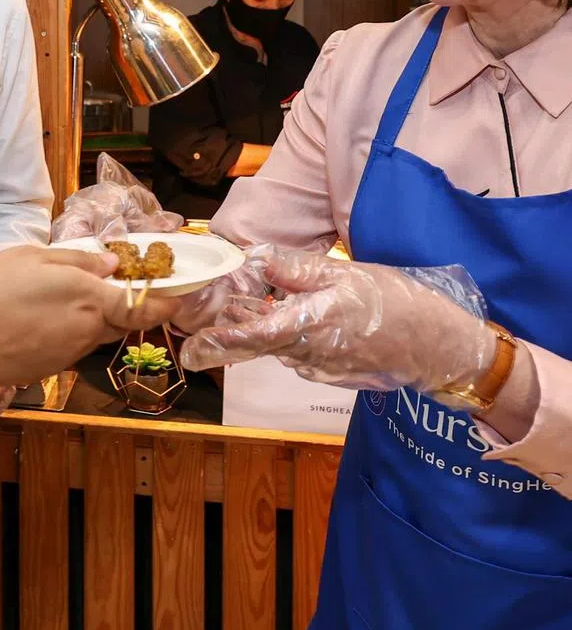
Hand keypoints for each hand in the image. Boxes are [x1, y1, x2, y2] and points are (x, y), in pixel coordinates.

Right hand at [0, 245, 181, 391]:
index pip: (145, 306)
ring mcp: (69, 355)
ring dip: (94, 319)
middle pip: (122, 321)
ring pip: (96, 334)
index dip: (167, 303)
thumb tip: (112, 266)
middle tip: (110, 285)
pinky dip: (68, 333)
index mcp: (90, 299)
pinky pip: (72, 347)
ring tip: (63, 298)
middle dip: (125, 306)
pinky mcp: (50, 370)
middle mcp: (88, 331)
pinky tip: (38, 320)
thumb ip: (78, 261)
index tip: (179, 296)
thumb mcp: (33, 257)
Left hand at [179, 248, 495, 398]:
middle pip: (258, 342)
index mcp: (308, 327)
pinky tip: (297, 313)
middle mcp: (307, 355)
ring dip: (262, 327)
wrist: (438, 345)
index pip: (251, 338)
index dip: (218, 342)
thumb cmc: (393, 303)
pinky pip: (297, 351)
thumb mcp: (343, 274)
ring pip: (277, 345)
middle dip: (235, 326)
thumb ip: (295, 269)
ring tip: (256, 299)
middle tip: (216, 309)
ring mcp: (319, 367)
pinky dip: (287, 334)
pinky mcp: (330, 371)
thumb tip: (255, 257)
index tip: (191, 347)